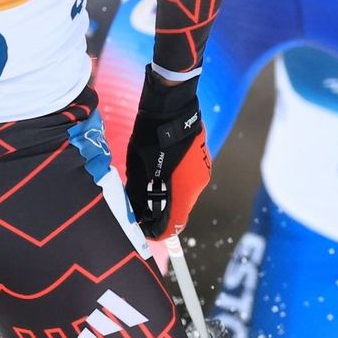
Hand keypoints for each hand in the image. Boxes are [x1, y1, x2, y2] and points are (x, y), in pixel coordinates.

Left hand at [125, 68, 210, 238]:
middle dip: (160, 215)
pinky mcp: (201, 162)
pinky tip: (158, 179)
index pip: (174, 224)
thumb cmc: (152, 135)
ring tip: (146, 195)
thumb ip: (137, 191)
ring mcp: (202, 172)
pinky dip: (174, 186)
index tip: (144, 233)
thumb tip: (134, 209)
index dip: (158, 232)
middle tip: (140, 214)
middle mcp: (197, 185)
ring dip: (167, 199)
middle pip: (179, 211)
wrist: (173, 105)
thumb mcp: (138, 166)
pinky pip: (187, 182)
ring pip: (183, 196)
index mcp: (182, 189)